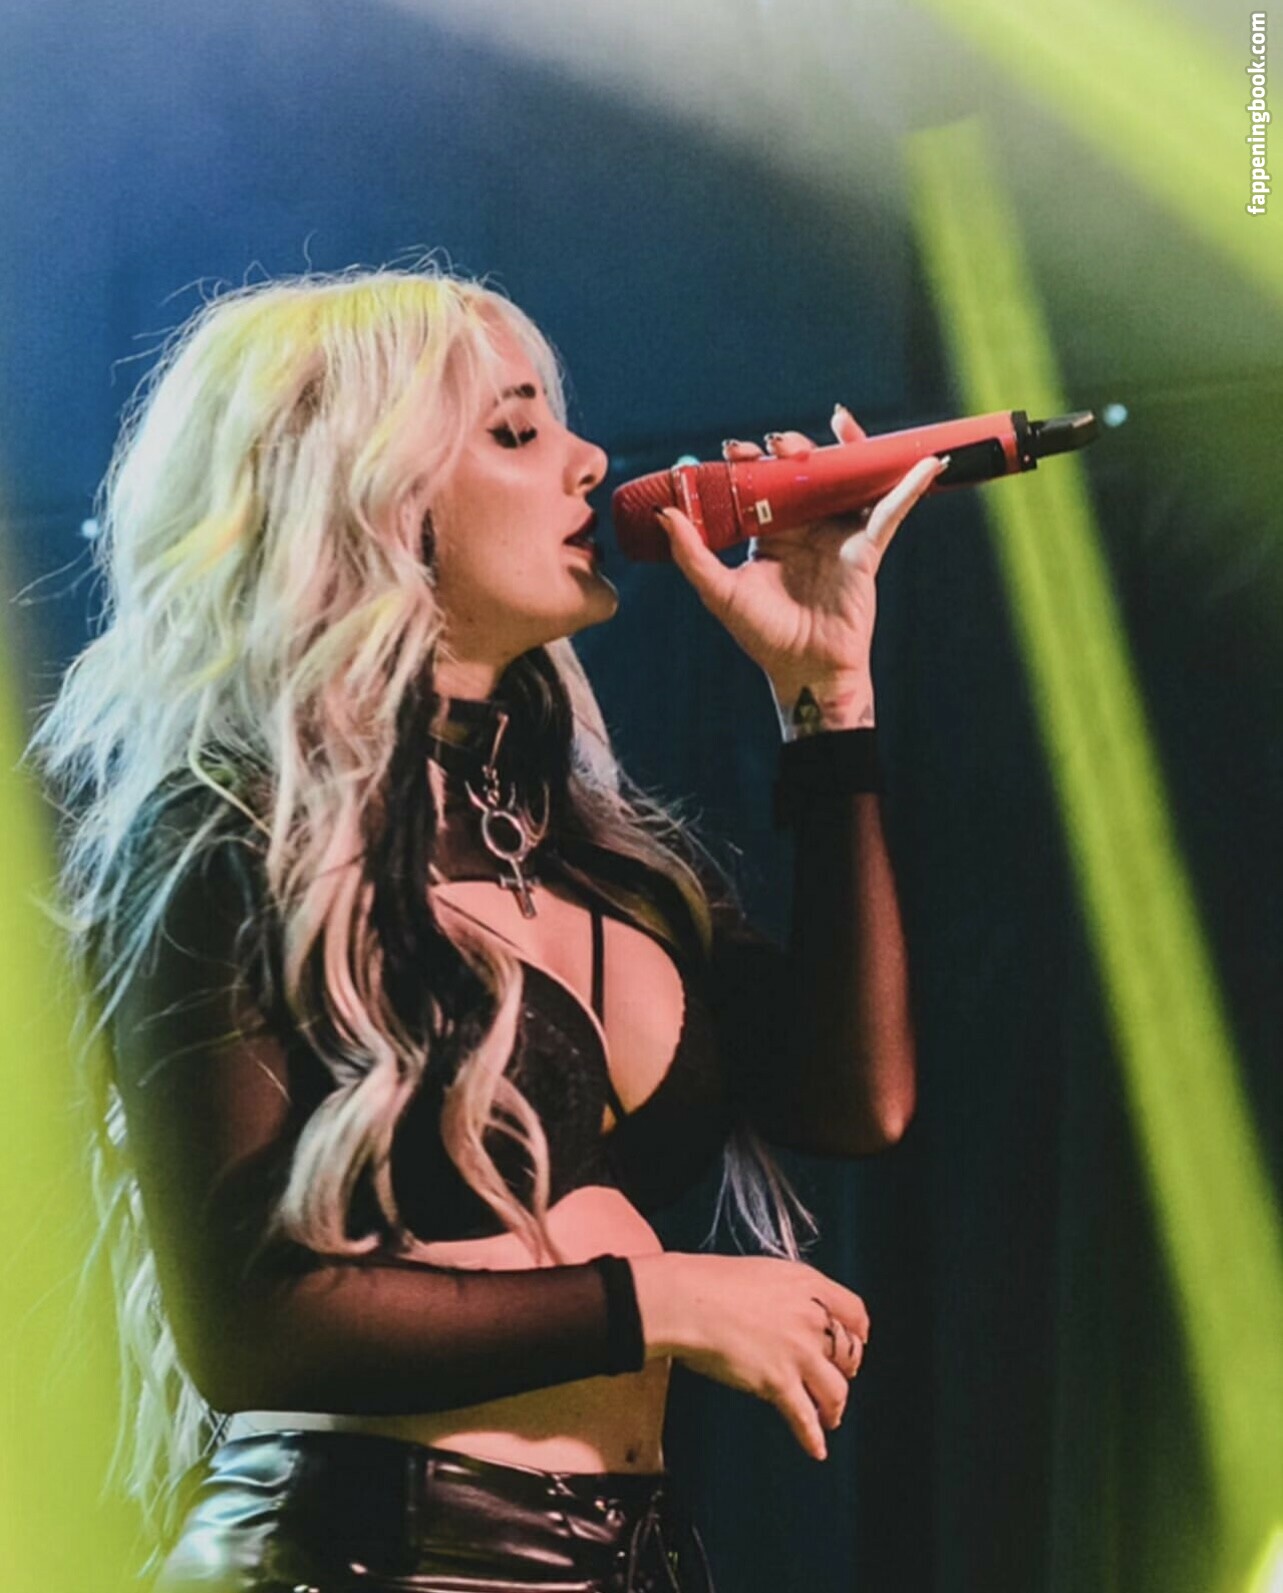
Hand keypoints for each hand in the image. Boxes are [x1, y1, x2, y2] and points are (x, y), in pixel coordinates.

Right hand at [630, 1252, 869, 1461]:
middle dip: (846, 1370)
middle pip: (849, 1354)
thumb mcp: (763, 1272)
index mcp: (808, 1285)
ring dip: (835, 1408)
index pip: (855, 1312)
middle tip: (836, 1378)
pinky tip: (817, 1449)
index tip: (856, 1342)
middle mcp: (811, 1318)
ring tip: (829, 1416)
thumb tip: (789, 1312)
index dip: (858, 1332)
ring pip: (837, 1390)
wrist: (687, 1301)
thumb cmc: (710, 1283)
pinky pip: (805, 1417)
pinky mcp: (778, 1382)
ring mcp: (797, 1352)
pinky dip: (812, 1437)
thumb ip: (788, 1293)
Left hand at [655, 406, 946, 724]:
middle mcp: (806, 528)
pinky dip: (910, 487)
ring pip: (847, 479)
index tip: (734, 450)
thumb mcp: (720, 592)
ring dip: (845, 448)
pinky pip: (892, 512)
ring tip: (835, 424)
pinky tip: (926, 464)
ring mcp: (839, 534)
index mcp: (772, 533)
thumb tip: (666, 514)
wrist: (804, 669)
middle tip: (776, 444)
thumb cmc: (764, 636)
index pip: (762, 484)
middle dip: (791, 448)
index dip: (750, 462)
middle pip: (805, 472)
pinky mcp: (868, 549)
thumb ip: (693, 554)